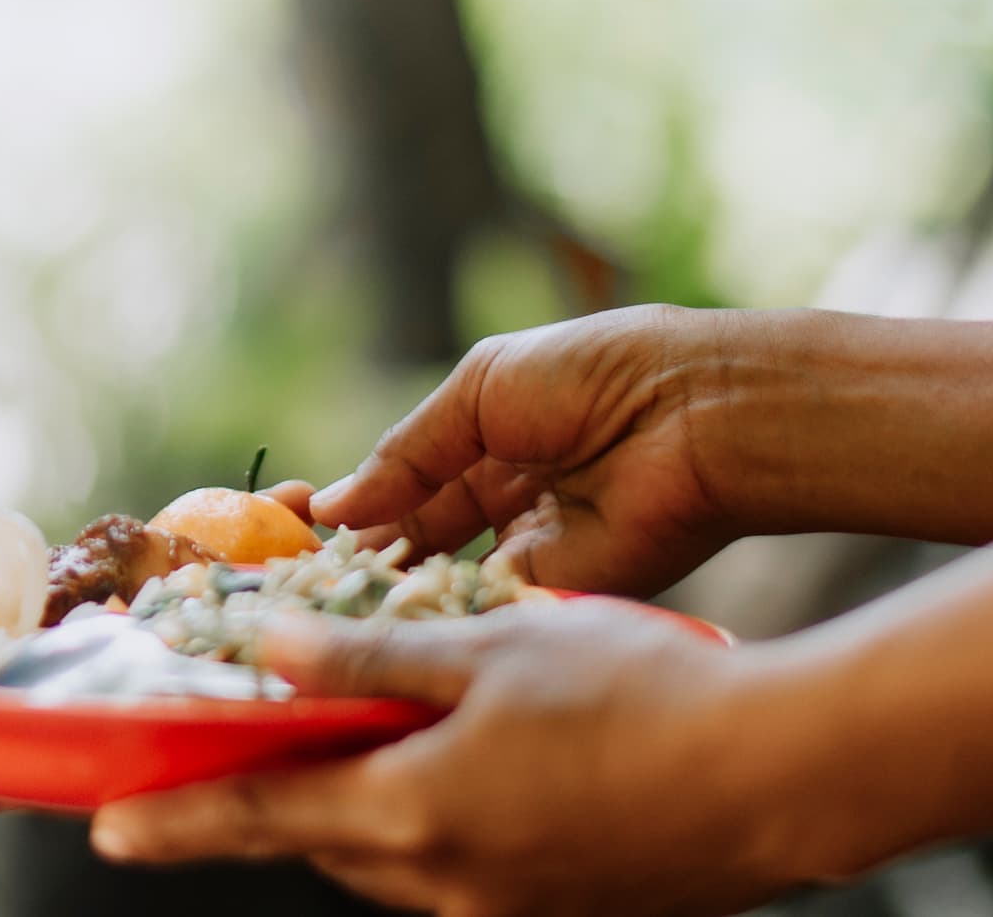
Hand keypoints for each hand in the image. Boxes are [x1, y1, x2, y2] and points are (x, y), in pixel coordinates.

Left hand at [90, 598, 819, 916]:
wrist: (777, 779)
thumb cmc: (637, 695)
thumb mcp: (490, 649)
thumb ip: (369, 661)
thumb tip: (268, 650)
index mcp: (414, 814)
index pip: (263, 817)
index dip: (179, 819)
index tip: (105, 826)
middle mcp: (446, 882)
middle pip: (325, 837)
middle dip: (280, 794)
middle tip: (234, 749)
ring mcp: (504, 908)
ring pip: (391, 854)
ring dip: (361, 802)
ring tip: (361, 737)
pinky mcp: (554, 911)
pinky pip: (456, 868)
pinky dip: (431, 817)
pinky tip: (465, 761)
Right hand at [311, 306, 741, 596]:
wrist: (691, 414)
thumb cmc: (590, 375)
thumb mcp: (478, 389)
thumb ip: (407, 453)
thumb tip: (333, 506)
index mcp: (489, 437)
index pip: (407, 486)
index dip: (358, 509)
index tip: (302, 537)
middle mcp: (508, 498)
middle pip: (423, 540)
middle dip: (368, 559)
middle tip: (305, 584)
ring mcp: (537, 549)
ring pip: (453, 581)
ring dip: (401, 591)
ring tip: (334, 603)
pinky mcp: (567, 591)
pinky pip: (497, 609)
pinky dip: (450, 612)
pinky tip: (397, 617)